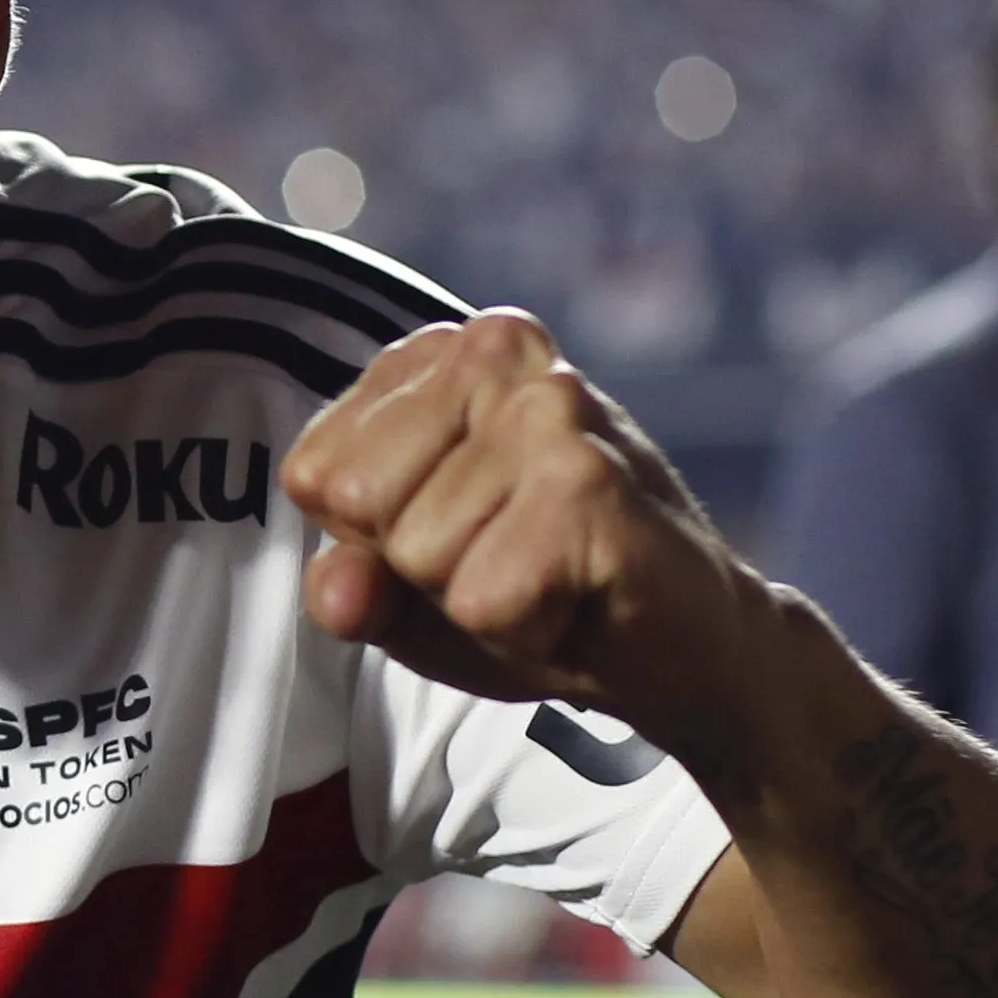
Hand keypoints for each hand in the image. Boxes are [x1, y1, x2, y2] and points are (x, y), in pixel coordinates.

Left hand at [275, 308, 760, 753]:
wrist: (682, 646)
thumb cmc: (535, 597)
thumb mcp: (409, 593)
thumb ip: (348, 586)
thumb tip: (337, 588)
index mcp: (434, 355)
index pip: (316, 473)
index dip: (374, 540)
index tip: (460, 537)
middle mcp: (491, 350)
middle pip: (359, 504)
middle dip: (421, 568)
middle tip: (509, 559)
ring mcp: (548, 405)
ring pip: (419, 554)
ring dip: (479, 600)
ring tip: (547, 573)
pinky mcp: (592, 479)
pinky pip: (484, 599)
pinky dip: (524, 628)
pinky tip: (579, 596)